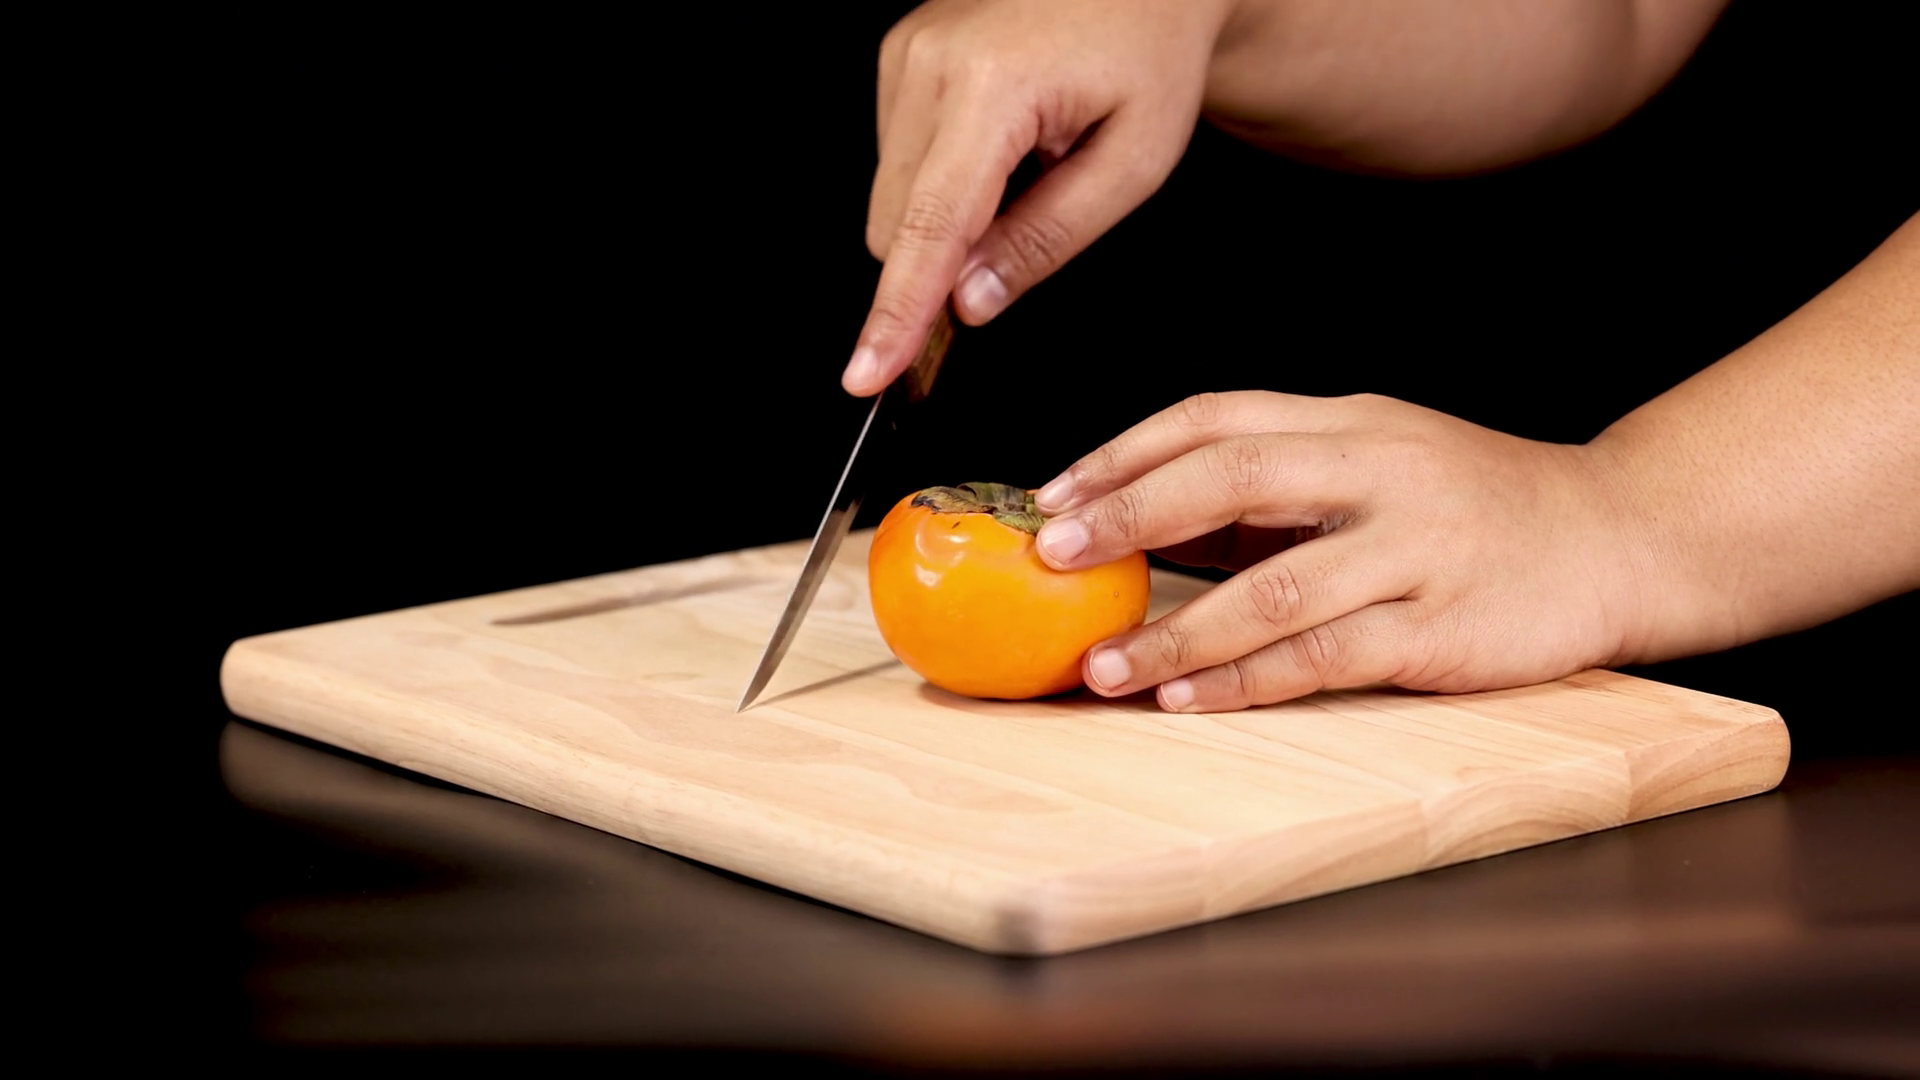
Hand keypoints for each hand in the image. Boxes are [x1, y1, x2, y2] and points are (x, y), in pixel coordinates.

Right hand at [842, 0, 1236, 395]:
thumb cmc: (1151, 53)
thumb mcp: (1131, 162)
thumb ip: (1047, 239)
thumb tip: (970, 302)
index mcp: (996, 85)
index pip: (930, 227)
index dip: (898, 314)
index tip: (869, 373)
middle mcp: (932, 60)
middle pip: (897, 223)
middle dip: (943, 265)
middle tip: (1020, 243)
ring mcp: (907, 51)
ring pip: (892, 198)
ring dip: (947, 217)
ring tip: (1027, 167)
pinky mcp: (899, 54)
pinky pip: (898, 158)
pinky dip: (942, 179)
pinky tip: (1002, 146)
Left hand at [1029, 391, 1640, 711]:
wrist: (1622, 536)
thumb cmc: (1477, 504)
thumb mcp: (1378, 461)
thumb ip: (1276, 486)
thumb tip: (1147, 522)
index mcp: (1350, 420)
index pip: (1215, 417)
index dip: (1124, 453)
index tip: (1052, 496)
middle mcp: (1378, 470)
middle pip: (1231, 476)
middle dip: (1129, 516)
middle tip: (1052, 558)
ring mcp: (1413, 548)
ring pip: (1272, 586)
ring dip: (1175, 630)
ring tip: (1103, 664)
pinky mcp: (1440, 626)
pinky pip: (1324, 656)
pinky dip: (1246, 679)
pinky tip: (1187, 696)